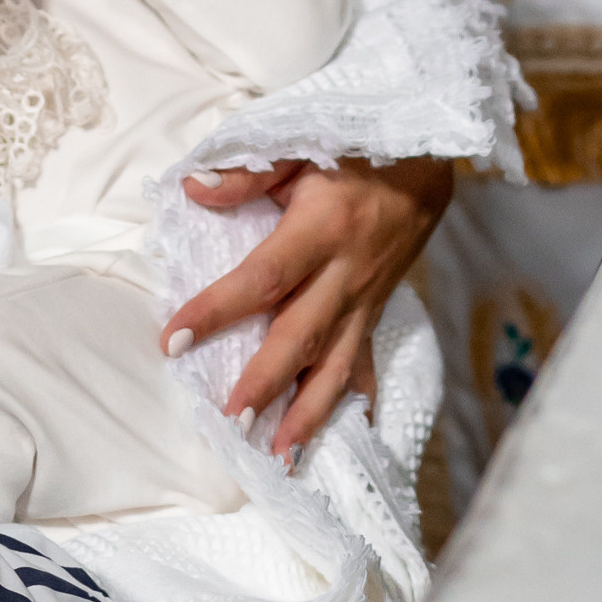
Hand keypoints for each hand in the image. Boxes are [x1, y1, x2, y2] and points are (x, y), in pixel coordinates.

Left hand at [165, 155, 454, 453]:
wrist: (428, 157)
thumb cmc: (356, 149)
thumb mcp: (299, 146)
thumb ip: (246, 173)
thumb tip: (191, 189)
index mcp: (321, 228)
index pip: (262, 277)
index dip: (218, 309)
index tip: (173, 339)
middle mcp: (345, 272)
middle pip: (301, 336)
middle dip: (266, 382)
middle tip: (232, 421)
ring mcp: (366, 299)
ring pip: (337, 366)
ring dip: (308, 413)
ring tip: (279, 455)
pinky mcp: (378, 310)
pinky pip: (366, 364)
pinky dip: (356, 403)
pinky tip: (345, 437)